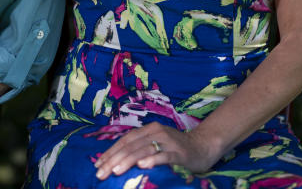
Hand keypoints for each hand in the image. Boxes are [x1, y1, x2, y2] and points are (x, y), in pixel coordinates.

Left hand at [93, 123, 220, 178]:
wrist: (204, 146)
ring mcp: (168, 142)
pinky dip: (152, 160)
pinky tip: (142, 166)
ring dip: (127, 161)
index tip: (97, 164)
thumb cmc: (176, 148)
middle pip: (130, 146)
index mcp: (148, 130)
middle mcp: (156, 132)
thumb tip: (116, 161)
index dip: (110, 152)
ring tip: (115, 170)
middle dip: (113, 160)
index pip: (125, 140)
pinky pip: (164, 156)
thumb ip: (140, 148)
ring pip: (143, 151)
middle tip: (100, 173)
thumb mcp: (156, 144)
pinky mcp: (179, 153)